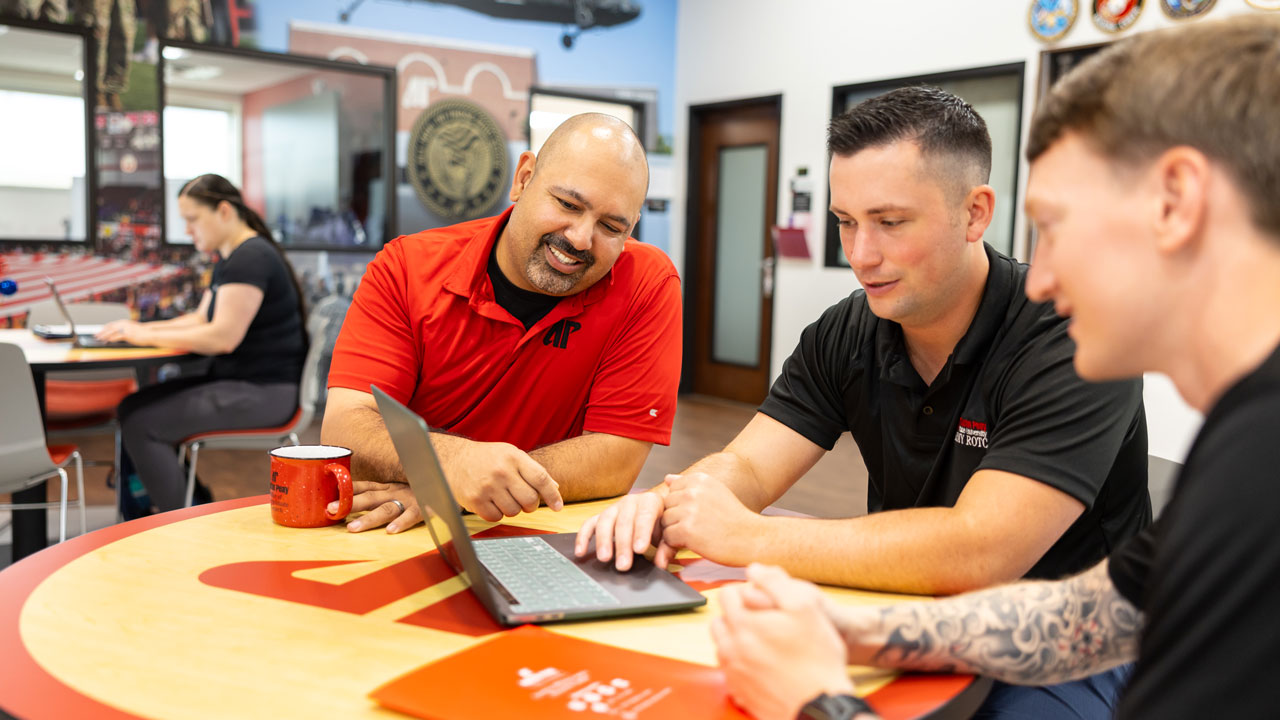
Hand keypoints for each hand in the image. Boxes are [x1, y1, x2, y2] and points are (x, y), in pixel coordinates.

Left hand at [96, 319, 142, 342]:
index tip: (100, 331)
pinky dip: (111, 339)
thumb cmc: (143, 332)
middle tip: (96, 336)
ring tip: (99, 339)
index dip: (104, 328)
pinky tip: (107, 341)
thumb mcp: (132, 328)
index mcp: (124, 322)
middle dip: (102, 332)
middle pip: (109, 327)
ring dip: (104, 336)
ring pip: (111, 332)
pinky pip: (117, 336)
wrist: (150, 333)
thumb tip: (118, 334)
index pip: (111, 324)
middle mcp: (123, 324)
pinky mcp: (127, 334)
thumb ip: (124, 329)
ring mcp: (125, 329)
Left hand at [331, 480, 420, 533]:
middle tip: (331, 510)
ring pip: (387, 508)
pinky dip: (402, 522)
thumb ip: (385, 496)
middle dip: (349, 503)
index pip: (364, 486)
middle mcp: (397, 491)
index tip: (327, 498)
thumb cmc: (425, 490)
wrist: (453, 483)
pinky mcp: (426, 508)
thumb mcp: (403, 490)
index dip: (346, 492)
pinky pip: (412, 515)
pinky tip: (391, 531)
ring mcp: (411, 499)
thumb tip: (359, 507)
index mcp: (390, 487)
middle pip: (370, 496)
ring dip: (369, 518)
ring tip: (353, 528)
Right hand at [439, 437, 562, 521]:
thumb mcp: (512, 455)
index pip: (540, 478)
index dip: (552, 495)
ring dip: (512, 509)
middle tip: (523, 500)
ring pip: (514, 512)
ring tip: (503, 497)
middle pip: (530, 500)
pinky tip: (491, 502)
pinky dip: (497, 514)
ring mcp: (487, 486)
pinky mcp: (475, 500)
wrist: (455, 460)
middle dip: (530, 505)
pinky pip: (496, 518)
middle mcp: (501, 471)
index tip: (558, 507)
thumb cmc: (489, 459)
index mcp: (514, 457)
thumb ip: (533, 471)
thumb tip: (555, 488)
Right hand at [574, 490, 672, 570]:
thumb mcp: (669, 534)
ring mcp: (614, 508)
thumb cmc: (663, 523)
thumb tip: (661, 563)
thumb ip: (666, 548)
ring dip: (603, 541)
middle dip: (623, 544)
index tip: (639, 549)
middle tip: (623, 564)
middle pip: (624, 521)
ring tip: (605, 558)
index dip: (642, 532)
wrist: (657, 510)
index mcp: (650, 502)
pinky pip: (590, 524)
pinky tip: (581, 551)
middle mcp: (631, 502)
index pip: (645, 515)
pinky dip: (583, 537)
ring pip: (605, 521)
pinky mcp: (602, 516)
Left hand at [660, 472, 760, 566]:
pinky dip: (678, 544)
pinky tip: (696, 542)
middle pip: (666, 506)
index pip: (672, 489)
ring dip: (676, 531)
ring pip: (665, 522)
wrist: (752, 538)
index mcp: (700, 479)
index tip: (698, 512)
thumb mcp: (716, 492)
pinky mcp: (686, 530)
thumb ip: (690, 485)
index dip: (681, 504)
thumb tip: (668, 478)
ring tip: (698, 534)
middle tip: (698, 526)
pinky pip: (668, 537)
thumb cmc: (735, 518)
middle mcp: (693, 491)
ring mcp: (688, 510)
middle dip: (676, 518)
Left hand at [712, 564, 857, 719]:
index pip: (726, 595)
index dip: (744, 591)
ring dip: (736, 639)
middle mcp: (732, 649)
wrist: (821, 704)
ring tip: (764, 642)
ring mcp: (733, 672)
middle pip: (720, 620)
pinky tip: (762, 662)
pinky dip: (739, 661)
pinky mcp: (738, 691)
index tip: (762, 600)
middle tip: (763, 621)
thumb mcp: (804, 607)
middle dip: (736, 615)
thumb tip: (753, 569)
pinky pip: (729, 669)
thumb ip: (775, 583)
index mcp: (743, 625)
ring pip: (722, 645)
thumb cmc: (817, 657)